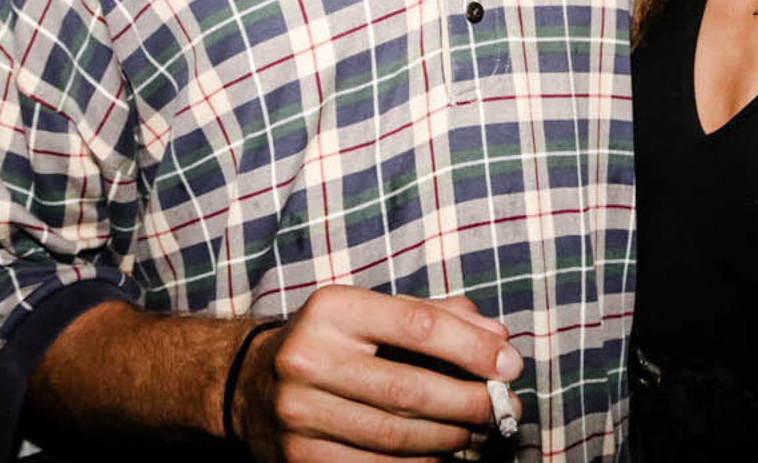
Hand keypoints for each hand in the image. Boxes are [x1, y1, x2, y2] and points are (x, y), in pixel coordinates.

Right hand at [237, 287, 519, 460]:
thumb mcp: (372, 312)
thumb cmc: (331, 341)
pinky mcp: (298, 458)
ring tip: (479, 431)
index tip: (509, 363)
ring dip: (450, 438)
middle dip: (469, 403)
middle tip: (502, 407)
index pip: (418, 326)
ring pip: (395, 436)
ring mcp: (299, 413)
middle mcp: (308, 358)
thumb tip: (497, 337)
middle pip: (410, 390)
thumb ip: (435, 316)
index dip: (472, 348)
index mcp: (332, 309)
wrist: (248, 383)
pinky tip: (441, 454)